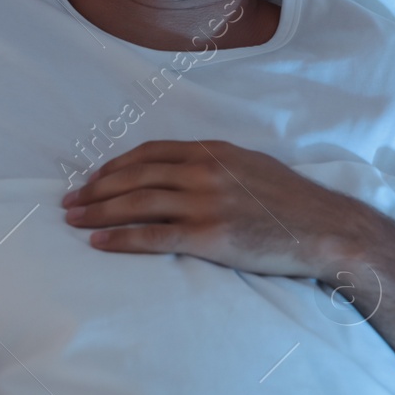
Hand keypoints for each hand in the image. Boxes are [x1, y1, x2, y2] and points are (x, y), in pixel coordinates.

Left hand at [59, 139, 394, 277]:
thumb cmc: (291, 202)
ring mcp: (205, 202)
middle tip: (69, 202)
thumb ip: (214, 165)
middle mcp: (204, 171)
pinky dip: (121, 239)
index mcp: (212, 151)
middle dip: (96, 188)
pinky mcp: (209, 236)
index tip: (92, 179)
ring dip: (98, 211)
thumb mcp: (251, 167)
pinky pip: (153, 235)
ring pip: (136, 203)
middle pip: (134, 176)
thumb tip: (181, 172)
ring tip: (74, 220)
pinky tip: (99, 243)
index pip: (149, 153)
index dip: (114, 166)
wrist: (325, 228)